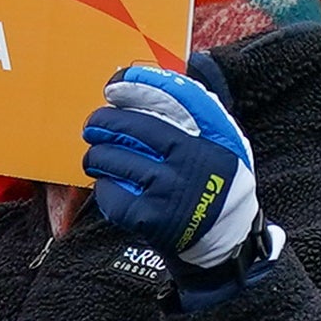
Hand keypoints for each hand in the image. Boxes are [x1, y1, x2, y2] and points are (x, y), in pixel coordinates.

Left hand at [81, 64, 265, 272]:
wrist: (224, 240)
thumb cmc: (217, 183)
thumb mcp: (225, 144)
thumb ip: (201, 114)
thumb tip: (159, 80)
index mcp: (211, 137)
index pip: (172, 97)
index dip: (138, 86)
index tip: (116, 85)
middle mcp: (190, 160)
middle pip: (133, 126)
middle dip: (104, 121)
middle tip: (94, 124)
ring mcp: (169, 190)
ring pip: (115, 159)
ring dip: (97, 155)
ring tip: (96, 157)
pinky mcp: (151, 219)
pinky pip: (111, 194)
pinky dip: (104, 187)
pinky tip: (108, 184)